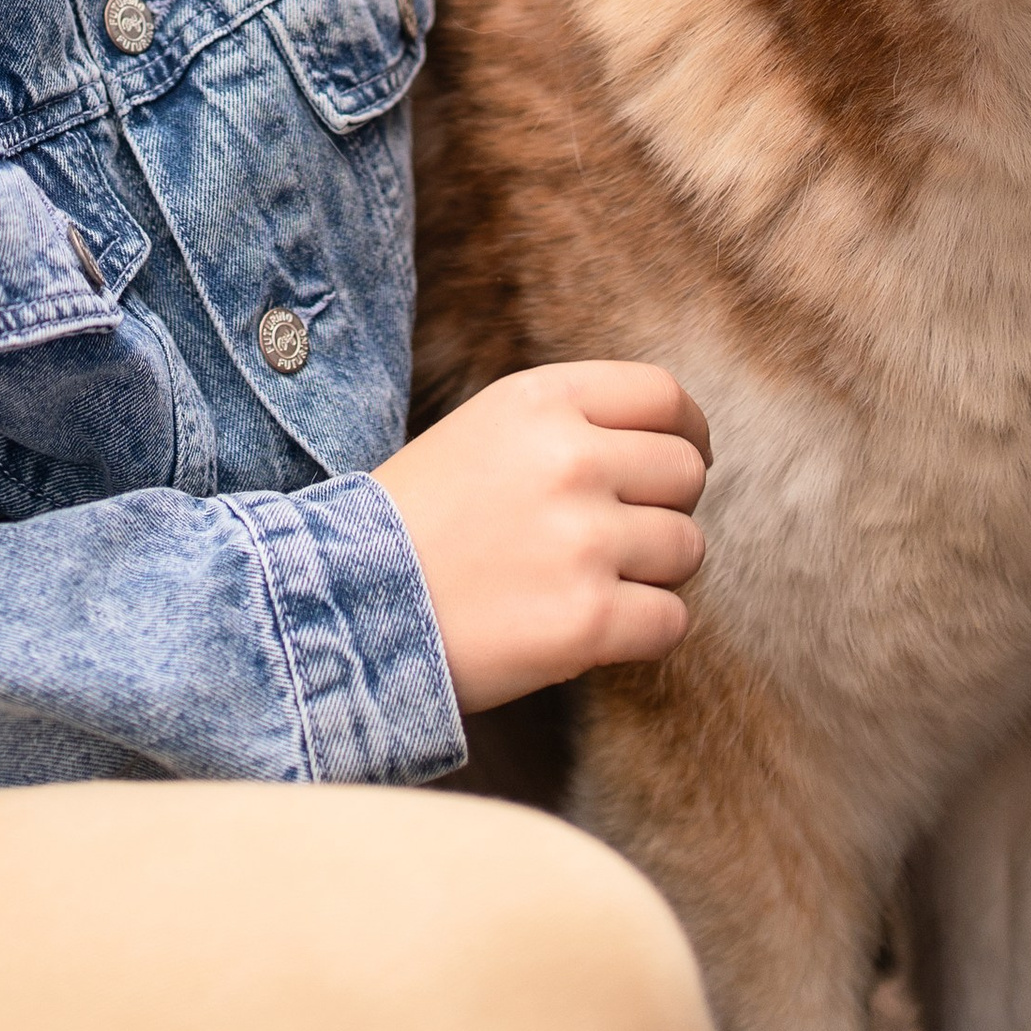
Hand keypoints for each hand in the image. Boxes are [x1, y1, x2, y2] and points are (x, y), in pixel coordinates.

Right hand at [374, 361, 712, 713]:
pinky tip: (593, 630)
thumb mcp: (482, 430)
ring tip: (591, 583)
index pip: (664, 398)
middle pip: (686, 472)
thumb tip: (670, 444)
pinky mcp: (588, 621)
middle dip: (665, 507)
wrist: (342, 604)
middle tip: (621, 537)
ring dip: (654, 573)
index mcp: (540, 400)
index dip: (687, 432)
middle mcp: (570, 459)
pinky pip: (671, 621)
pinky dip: (644, 632)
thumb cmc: (414, 520)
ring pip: (686, 548)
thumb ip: (568, 423)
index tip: (683, 460)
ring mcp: (583, 540)